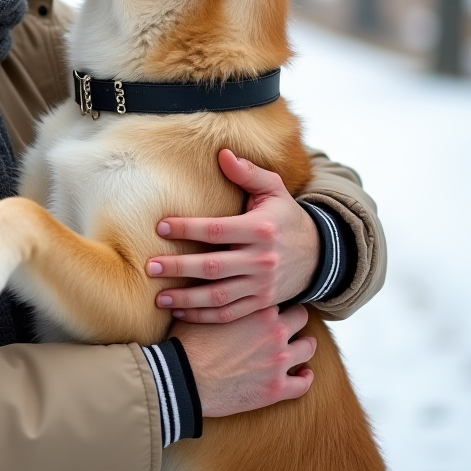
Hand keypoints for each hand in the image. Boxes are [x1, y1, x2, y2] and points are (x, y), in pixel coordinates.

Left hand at [146, 149, 318, 322]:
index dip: (186, 228)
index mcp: (260, 230)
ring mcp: (262, 286)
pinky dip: (204, 317)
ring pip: (218, 297)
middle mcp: (261, 260)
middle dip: (178, 267)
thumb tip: (222, 153)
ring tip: (158, 297)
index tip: (159, 227)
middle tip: (150, 266)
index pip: (216, 230)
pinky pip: (229, 314)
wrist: (320, 254)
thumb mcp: (274, 189)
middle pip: (212, 267)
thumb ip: (248, 172)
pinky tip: (180, 313)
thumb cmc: (286, 216)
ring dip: (186, 300)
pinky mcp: (262, 303)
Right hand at [173, 305, 316, 415]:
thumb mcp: (202, 309)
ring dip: (304, 346)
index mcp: (257, 308)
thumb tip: (206, 282)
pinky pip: (303, 383)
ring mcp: (279, 361)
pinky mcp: (277, 388)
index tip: (271, 303)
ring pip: (308, 347)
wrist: (184, 377)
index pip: (278, 295)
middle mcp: (274, 331)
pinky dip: (305, 378)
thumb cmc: (188, 342)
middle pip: (300, 316)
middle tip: (288, 322)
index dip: (274, 299)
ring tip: (299, 346)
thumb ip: (217, 296)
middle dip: (295, 318)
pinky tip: (303, 375)